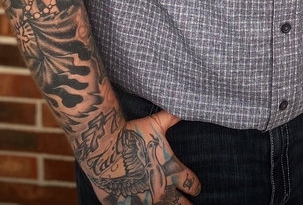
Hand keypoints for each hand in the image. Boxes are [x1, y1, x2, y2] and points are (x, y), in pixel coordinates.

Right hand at [85, 110, 199, 204]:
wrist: (105, 148)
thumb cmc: (131, 134)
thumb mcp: (155, 123)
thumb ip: (171, 118)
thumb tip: (185, 108)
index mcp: (171, 171)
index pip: (191, 183)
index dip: (195, 186)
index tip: (197, 188)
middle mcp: (160, 190)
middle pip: (181, 204)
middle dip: (186, 204)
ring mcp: (144, 201)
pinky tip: (143, 204)